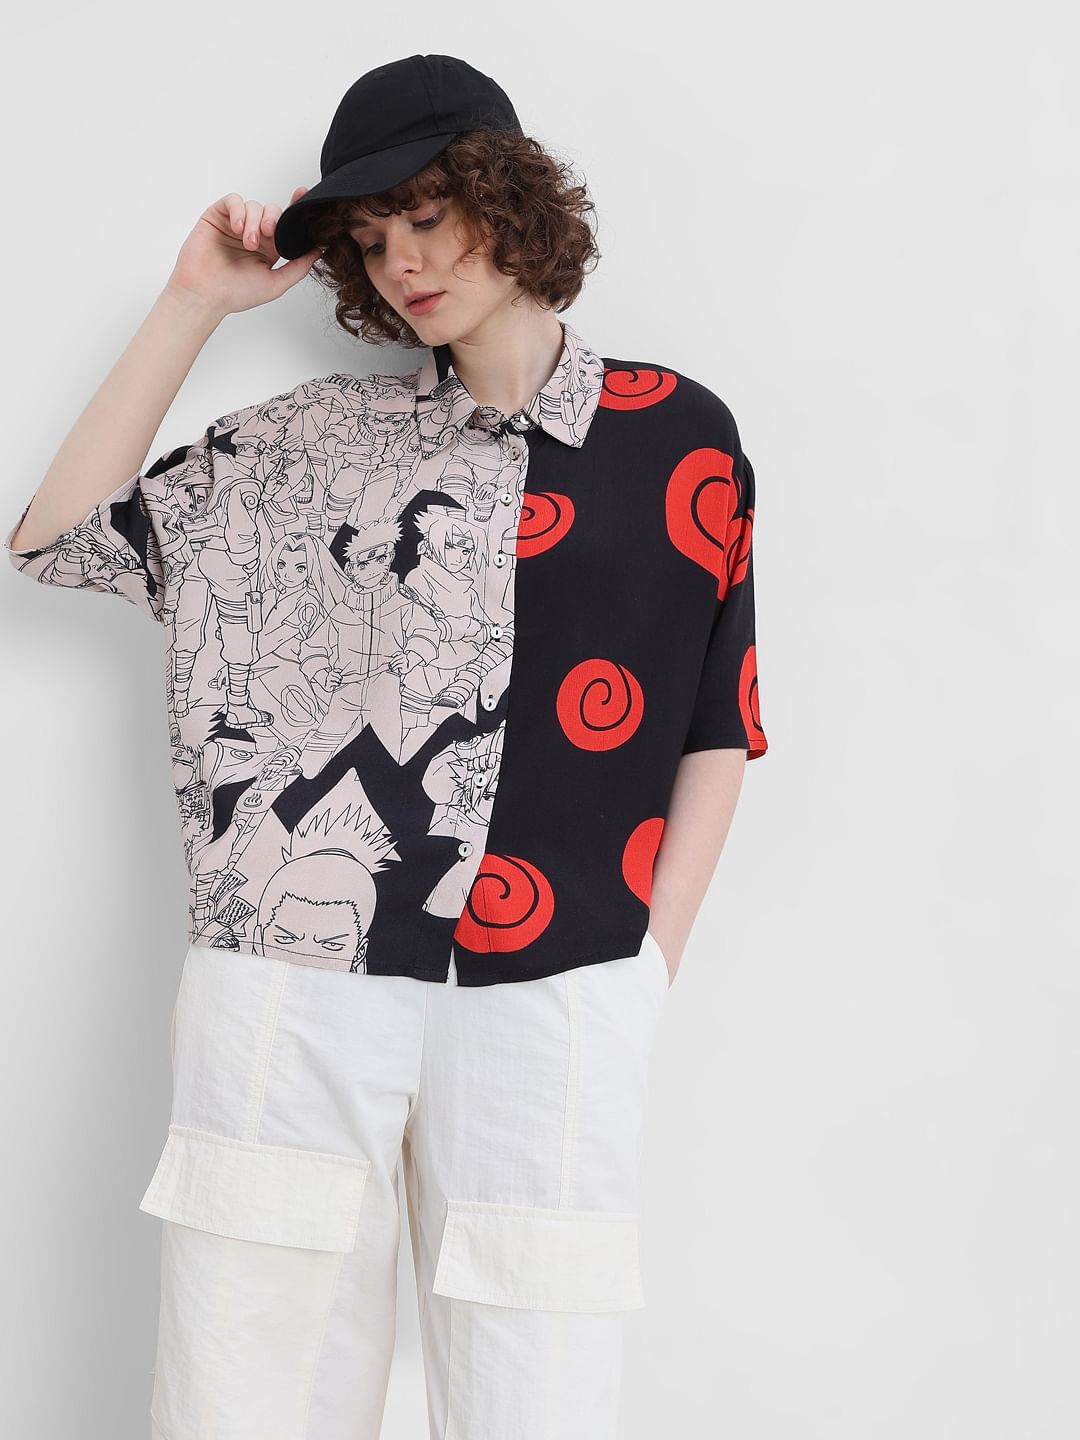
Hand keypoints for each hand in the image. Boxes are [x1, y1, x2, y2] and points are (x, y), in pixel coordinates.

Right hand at [164, 188, 321, 319]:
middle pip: (272, 211)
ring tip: (247, 242)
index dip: (295, 208)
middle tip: (267, 234)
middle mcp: (254, 233)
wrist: (205, 295)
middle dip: (273, 220)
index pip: (286, 224)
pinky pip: (233, 200)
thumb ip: (298, 267)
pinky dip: (239, 210)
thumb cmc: (236, 294)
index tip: (304, 194)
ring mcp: (236, 223)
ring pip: (254, 205)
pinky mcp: (217, 216)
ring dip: (254, 221)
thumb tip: (320, 250)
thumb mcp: (276, 283)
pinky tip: (238, 227)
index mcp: (270, 248)